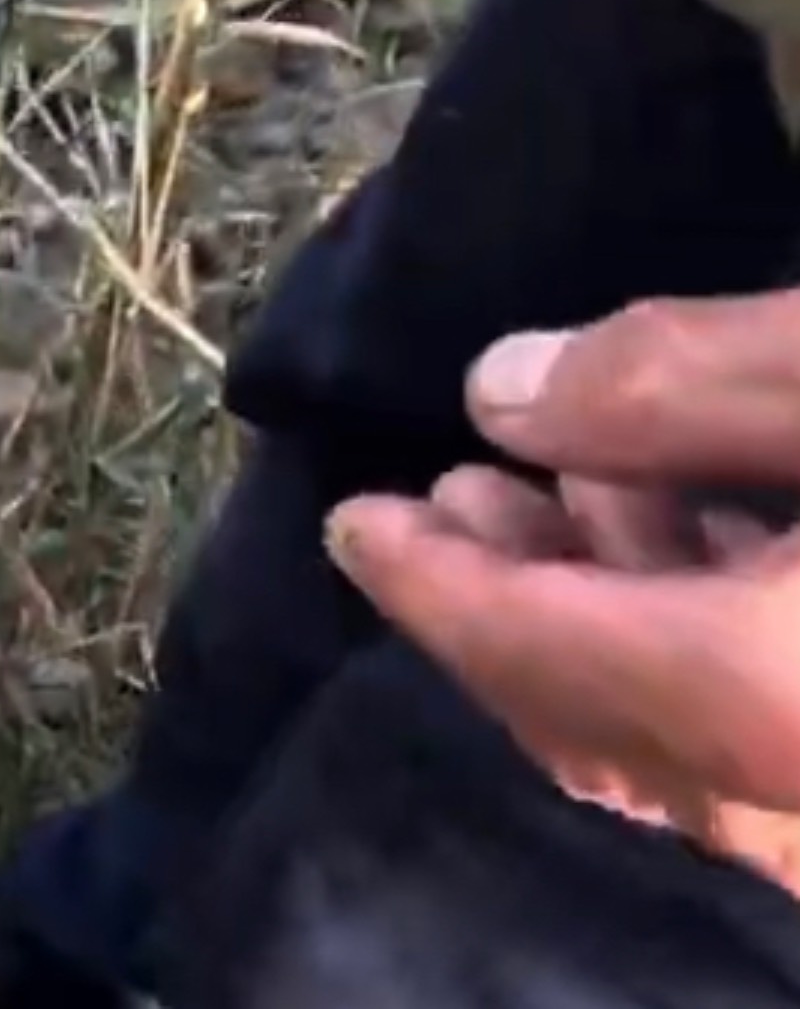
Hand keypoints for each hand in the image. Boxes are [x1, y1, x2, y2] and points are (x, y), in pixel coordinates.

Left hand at [327, 295, 799, 885]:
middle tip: (457, 489)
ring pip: (714, 725)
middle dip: (521, 591)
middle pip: (621, 712)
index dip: (435, 585)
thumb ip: (674, 384)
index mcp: (769, 697)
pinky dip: (722, 632)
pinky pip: (789, 724)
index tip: (353, 525)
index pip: (545, 658)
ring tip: (573, 479)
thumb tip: (498, 393)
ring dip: (622, 600)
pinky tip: (714, 525)